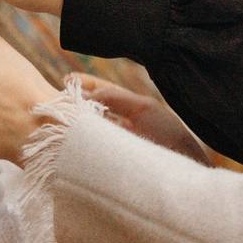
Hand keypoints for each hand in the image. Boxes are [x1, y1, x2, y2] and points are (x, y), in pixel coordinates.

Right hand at [71, 74, 212, 165]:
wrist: (182, 161)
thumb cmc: (167, 131)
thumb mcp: (143, 107)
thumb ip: (115, 97)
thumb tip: (88, 94)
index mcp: (127, 104)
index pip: (101, 89)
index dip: (83, 84)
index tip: (67, 80)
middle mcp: (118, 120)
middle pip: (91, 107)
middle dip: (75, 103)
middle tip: (60, 101)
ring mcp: (114, 138)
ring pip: (90, 125)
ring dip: (79, 121)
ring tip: (65, 117)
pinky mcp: (111, 154)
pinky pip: (94, 144)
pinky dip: (85, 138)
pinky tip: (77, 136)